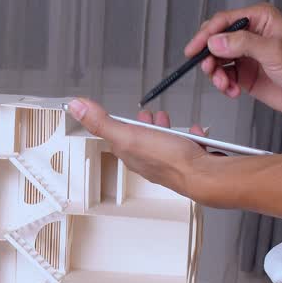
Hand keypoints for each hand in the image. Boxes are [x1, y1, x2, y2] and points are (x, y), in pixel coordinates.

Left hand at [67, 98, 212, 201]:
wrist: (204, 175)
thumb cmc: (170, 160)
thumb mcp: (127, 134)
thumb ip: (101, 121)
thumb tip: (76, 107)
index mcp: (131, 154)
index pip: (118, 139)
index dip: (117, 125)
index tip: (115, 116)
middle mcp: (149, 161)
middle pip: (142, 141)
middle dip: (143, 126)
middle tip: (145, 116)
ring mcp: (171, 162)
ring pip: (164, 143)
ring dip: (163, 130)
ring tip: (164, 120)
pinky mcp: (191, 162)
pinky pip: (188, 147)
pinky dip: (189, 137)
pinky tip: (193, 133)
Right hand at [185, 3, 281, 122]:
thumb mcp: (275, 52)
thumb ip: (243, 44)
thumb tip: (216, 41)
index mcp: (260, 20)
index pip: (223, 21)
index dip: (206, 34)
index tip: (194, 49)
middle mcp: (251, 35)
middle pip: (215, 40)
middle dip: (208, 56)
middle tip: (209, 69)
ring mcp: (247, 55)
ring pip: (216, 59)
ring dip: (215, 73)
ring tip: (224, 84)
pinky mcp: (245, 73)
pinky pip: (223, 75)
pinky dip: (223, 84)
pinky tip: (232, 90)